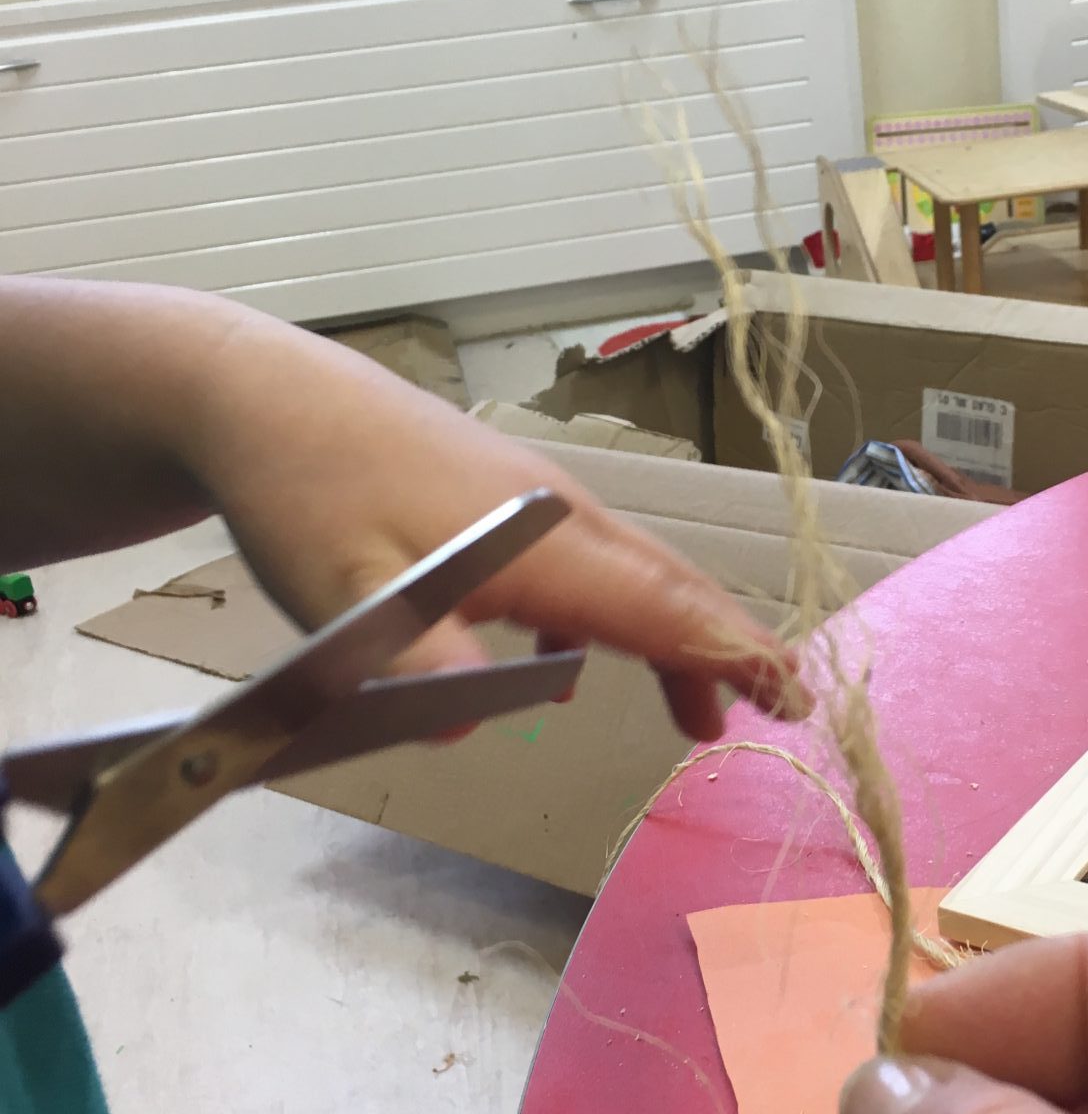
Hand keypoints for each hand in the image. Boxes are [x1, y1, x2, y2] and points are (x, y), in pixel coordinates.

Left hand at [185, 309, 802, 738]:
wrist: (261, 394)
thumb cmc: (306, 491)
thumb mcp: (345, 593)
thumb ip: (418, 661)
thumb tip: (484, 719)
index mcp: (538, 541)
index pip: (662, 607)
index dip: (735, 653)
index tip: (799, 694)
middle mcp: (557, 514)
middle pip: (666, 585)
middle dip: (728, 648)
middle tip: (782, 704)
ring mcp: (532, 500)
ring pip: (630, 573)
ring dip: (671, 638)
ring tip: (696, 710)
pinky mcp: (501, 497)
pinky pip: (585, 564)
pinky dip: (610, 615)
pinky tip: (572, 656)